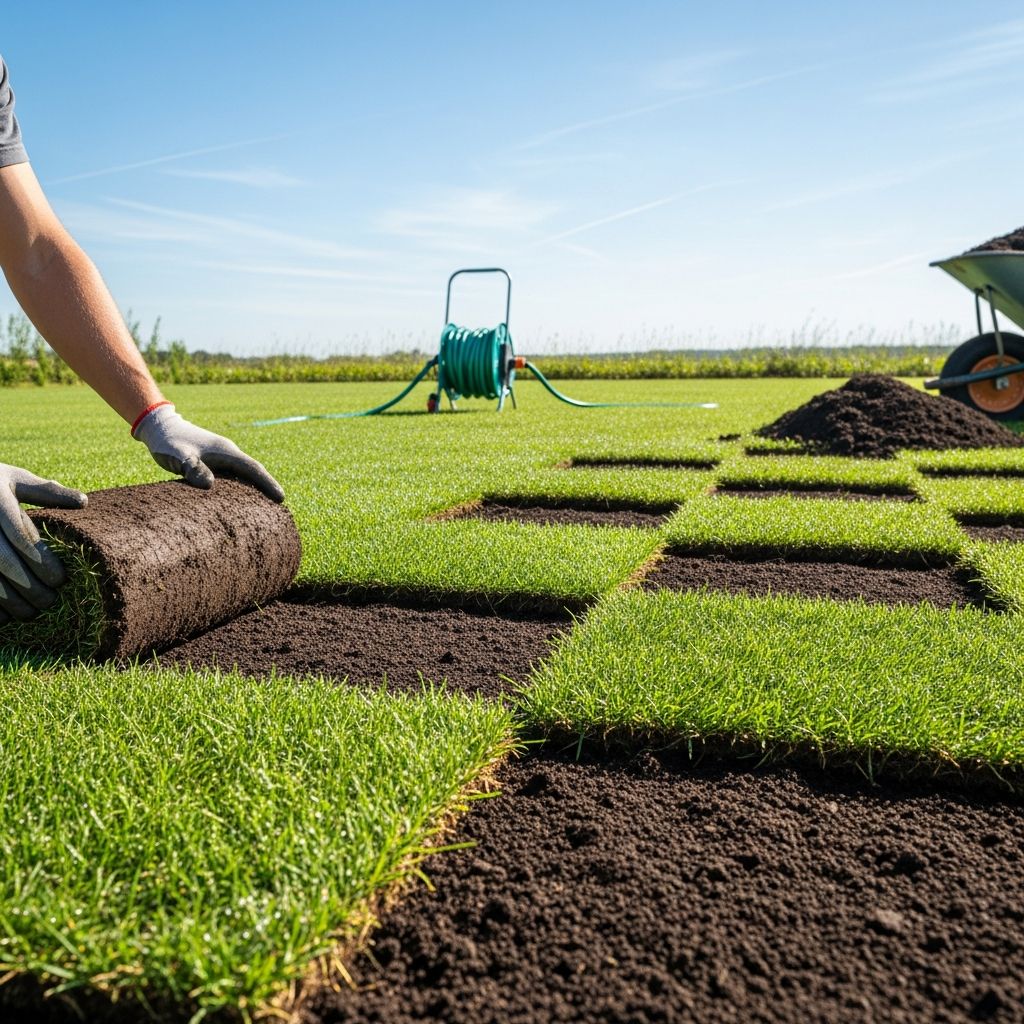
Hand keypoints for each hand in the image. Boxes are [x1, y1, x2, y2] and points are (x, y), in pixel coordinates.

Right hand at [0, 464, 86, 621]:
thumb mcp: (13, 479)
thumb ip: (45, 491)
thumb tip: (83, 502)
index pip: (22, 536)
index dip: (42, 561)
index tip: (61, 580)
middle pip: (4, 562)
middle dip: (30, 586)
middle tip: (50, 601)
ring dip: (10, 601)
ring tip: (31, 613)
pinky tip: (5, 617)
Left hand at [132, 403, 284, 502]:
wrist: (159, 426)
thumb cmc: (168, 441)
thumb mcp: (178, 455)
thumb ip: (193, 468)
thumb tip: (209, 485)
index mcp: (225, 452)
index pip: (253, 469)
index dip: (267, 483)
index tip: (281, 498)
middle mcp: (228, 454)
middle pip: (253, 472)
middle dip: (267, 488)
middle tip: (279, 508)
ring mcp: (221, 458)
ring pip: (244, 475)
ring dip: (255, 489)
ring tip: (264, 509)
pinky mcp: (214, 463)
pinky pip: (233, 477)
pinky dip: (240, 488)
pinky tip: (239, 502)